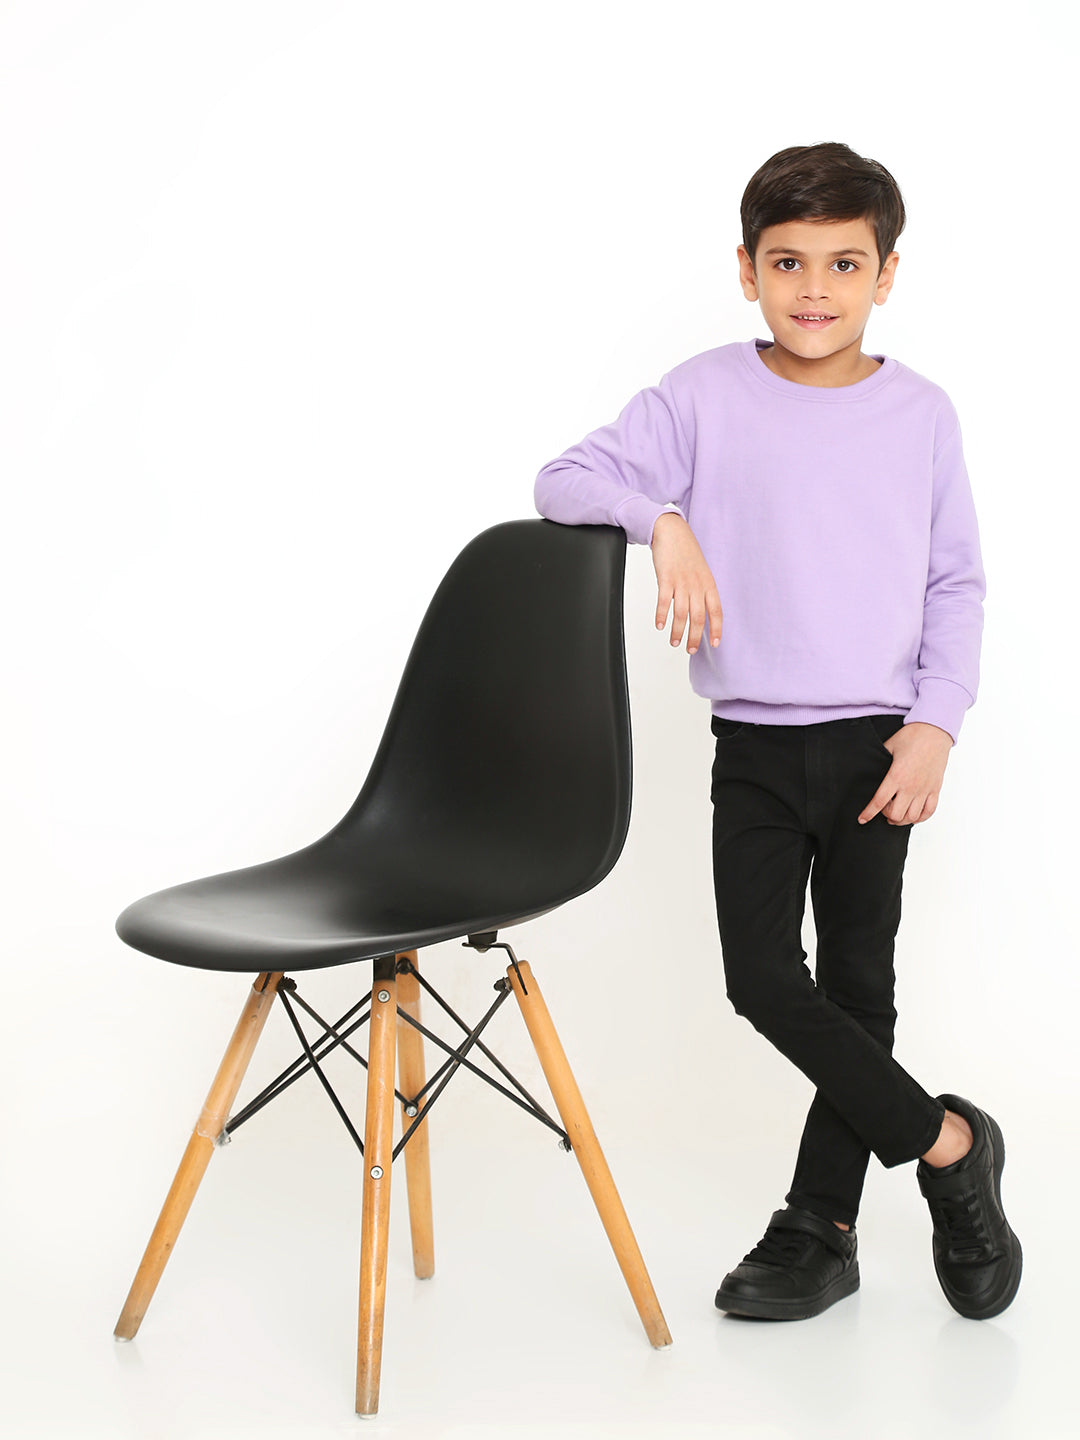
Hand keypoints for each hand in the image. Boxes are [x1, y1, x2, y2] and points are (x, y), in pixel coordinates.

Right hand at [651, 513, 722, 654]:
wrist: (672, 532)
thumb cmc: (686, 552)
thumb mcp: (701, 571)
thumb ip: (702, 590)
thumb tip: (701, 612)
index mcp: (708, 584)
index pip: (716, 611)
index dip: (716, 629)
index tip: (714, 643)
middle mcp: (697, 584)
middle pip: (698, 617)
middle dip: (695, 637)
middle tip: (690, 650)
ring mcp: (681, 582)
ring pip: (681, 613)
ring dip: (677, 631)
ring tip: (674, 642)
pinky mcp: (666, 578)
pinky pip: (664, 601)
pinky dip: (661, 615)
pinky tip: (659, 625)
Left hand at [857, 721, 952, 825]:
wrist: (934, 731)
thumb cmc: (912, 736)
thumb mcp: (889, 747)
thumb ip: (879, 761)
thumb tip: (868, 768)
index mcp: (896, 776)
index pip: (879, 802)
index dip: (868, 813)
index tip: (862, 819)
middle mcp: (910, 786)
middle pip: (895, 814)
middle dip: (885, 816)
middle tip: (883, 810)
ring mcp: (924, 789)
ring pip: (911, 817)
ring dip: (901, 820)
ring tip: (896, 815)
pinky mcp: (935, 789)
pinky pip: (929, 812)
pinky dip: (919, 818)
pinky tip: (912, 815)